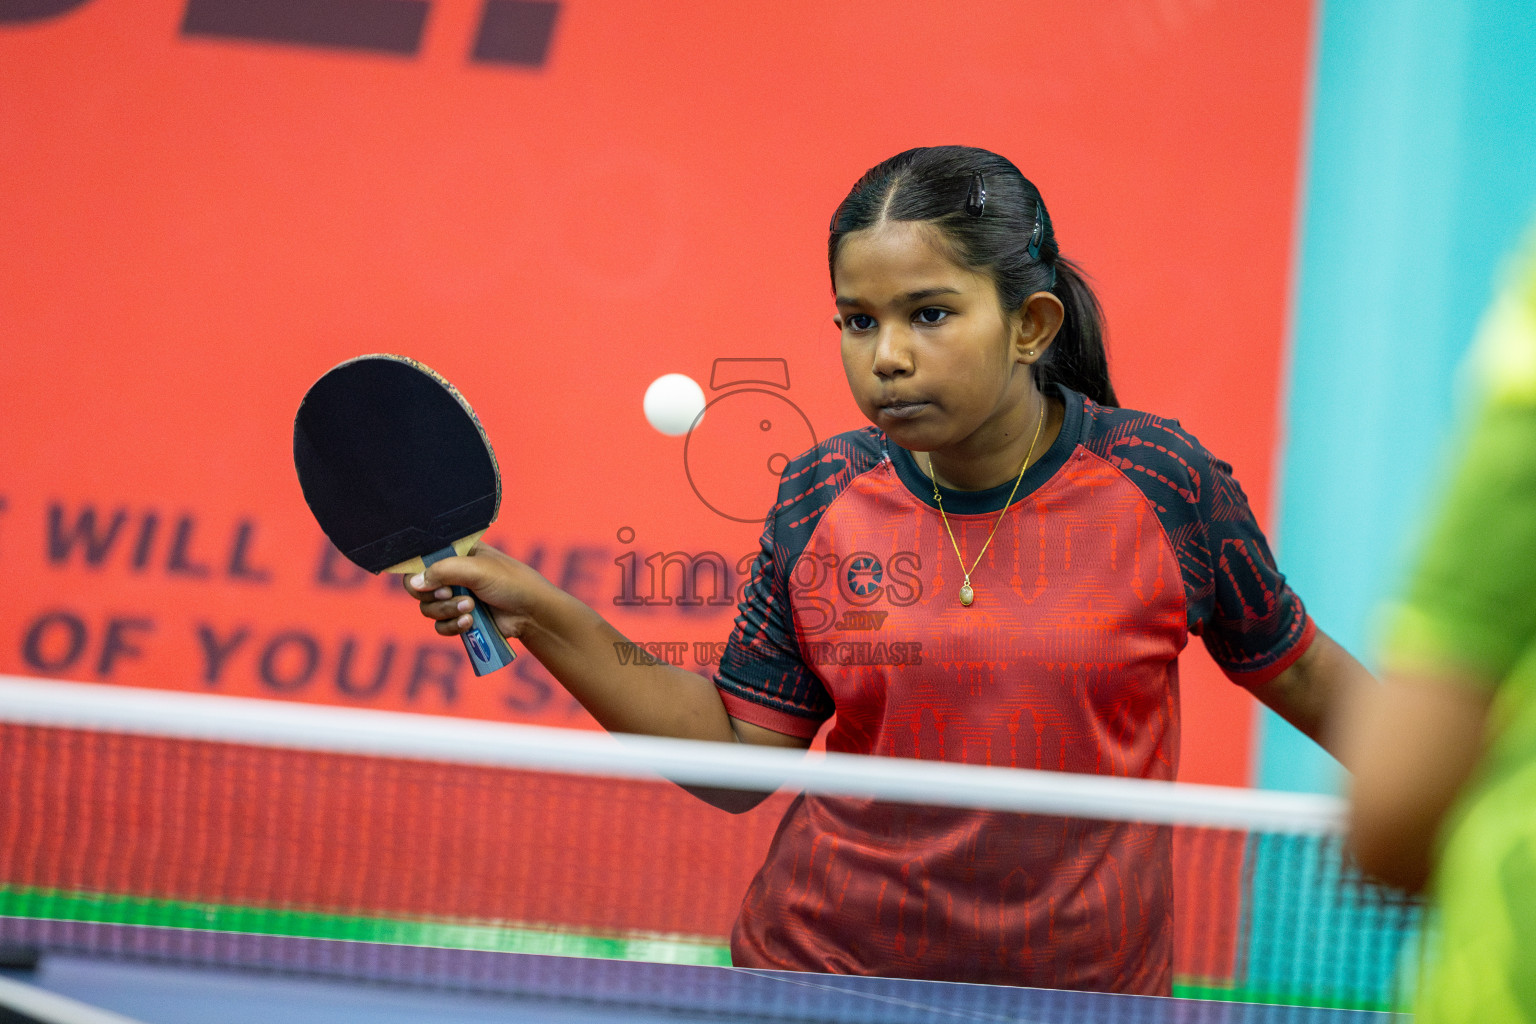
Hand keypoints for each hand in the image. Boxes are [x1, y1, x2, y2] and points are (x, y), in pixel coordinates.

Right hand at [403, 543, 547, 640]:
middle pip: (419, 588)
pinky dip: (451, 627)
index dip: (420, 573)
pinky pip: (440, 626)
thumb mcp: (477, 570)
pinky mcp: (460, 619)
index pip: (422, 560)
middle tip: (450, 595)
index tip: (433, 582)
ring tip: (470, 609)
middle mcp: (452, 575)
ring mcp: (456, 598)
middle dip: (434, 596)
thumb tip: (413, 583)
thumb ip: (443, 571)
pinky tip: (469, 623)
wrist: (532, 613)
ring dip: (447, 612)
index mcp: (456, 554)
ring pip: (428, 609)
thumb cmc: (510, 582)